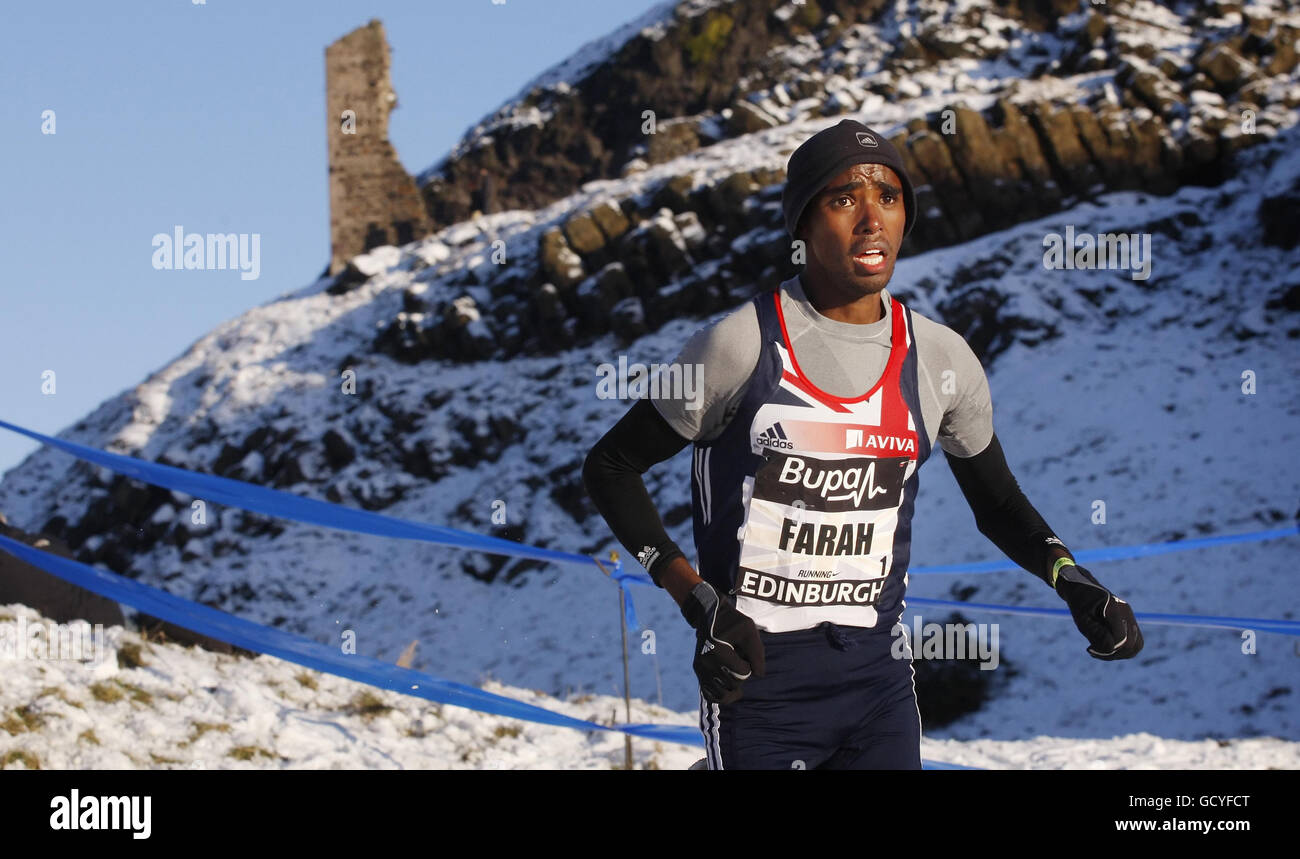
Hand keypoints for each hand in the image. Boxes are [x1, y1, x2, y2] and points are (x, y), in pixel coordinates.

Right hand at [680, 581, 765, 703]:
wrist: (709, 615)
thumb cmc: (732, 622)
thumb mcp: (749, 630)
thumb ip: (757, 653)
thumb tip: (759, 675)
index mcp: (717, 651)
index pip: (743, 673)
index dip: (749, 664)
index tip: (744, 652)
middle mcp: (706, 663)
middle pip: (733, 684)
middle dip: (741, 674)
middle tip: (738, 658)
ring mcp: (700, 669)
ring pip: (723, 694)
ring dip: (733, 686)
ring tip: (735, 673)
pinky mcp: (698, 673)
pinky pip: (710, 695)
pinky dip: (721, 695)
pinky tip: (729, 687)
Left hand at [1055, 562, 1143, 659]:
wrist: (1081, 588)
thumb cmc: (1079, 603)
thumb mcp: (1081, 619)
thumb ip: (1095, 633)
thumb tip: (1112, 649)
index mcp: (1113, 608)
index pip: (1121, 638)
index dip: (1107, 650)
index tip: (1089, 648)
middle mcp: (1126, 612)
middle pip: (1132, 645)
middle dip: (1113, 654)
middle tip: (1093, 651)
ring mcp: (1130, 616)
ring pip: (1136, 646)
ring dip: (1119, 654)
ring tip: (1099, 651)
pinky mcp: (1129, 621)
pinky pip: (1133, 642)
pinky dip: (1121, 650)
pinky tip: (1104, 648)